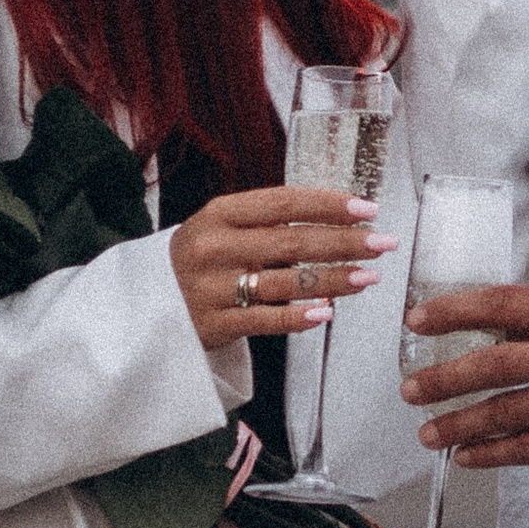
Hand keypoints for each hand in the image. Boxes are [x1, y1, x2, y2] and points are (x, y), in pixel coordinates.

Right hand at [167, 186, 394, 352]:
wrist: (146, 304)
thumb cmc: (201, 259)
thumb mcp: (221, 228)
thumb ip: (266, 220)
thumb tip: (337, 216)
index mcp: (219, 214)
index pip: (284, 203)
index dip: (328, 204)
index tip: (367, 208)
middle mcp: (214, 248)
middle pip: (292, 242)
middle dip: (345, 242)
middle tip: (382, 243)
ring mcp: (212, 288)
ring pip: (286, 283)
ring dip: (335, 280)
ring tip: (370, 277)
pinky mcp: (213, 324)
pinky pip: (266, 320)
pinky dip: (301, 316)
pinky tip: (329, 310)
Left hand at [404, 283, 528, 470]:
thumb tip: (482, 329)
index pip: (502, 304)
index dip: (454, 311)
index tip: (416, 322)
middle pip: (493, 364)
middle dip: (443, 379)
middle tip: (409, 390)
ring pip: (504, 413)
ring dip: (459, 425)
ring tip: (427, 433)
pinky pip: (527, 449)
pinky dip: (491, 455)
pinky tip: (467, 457)